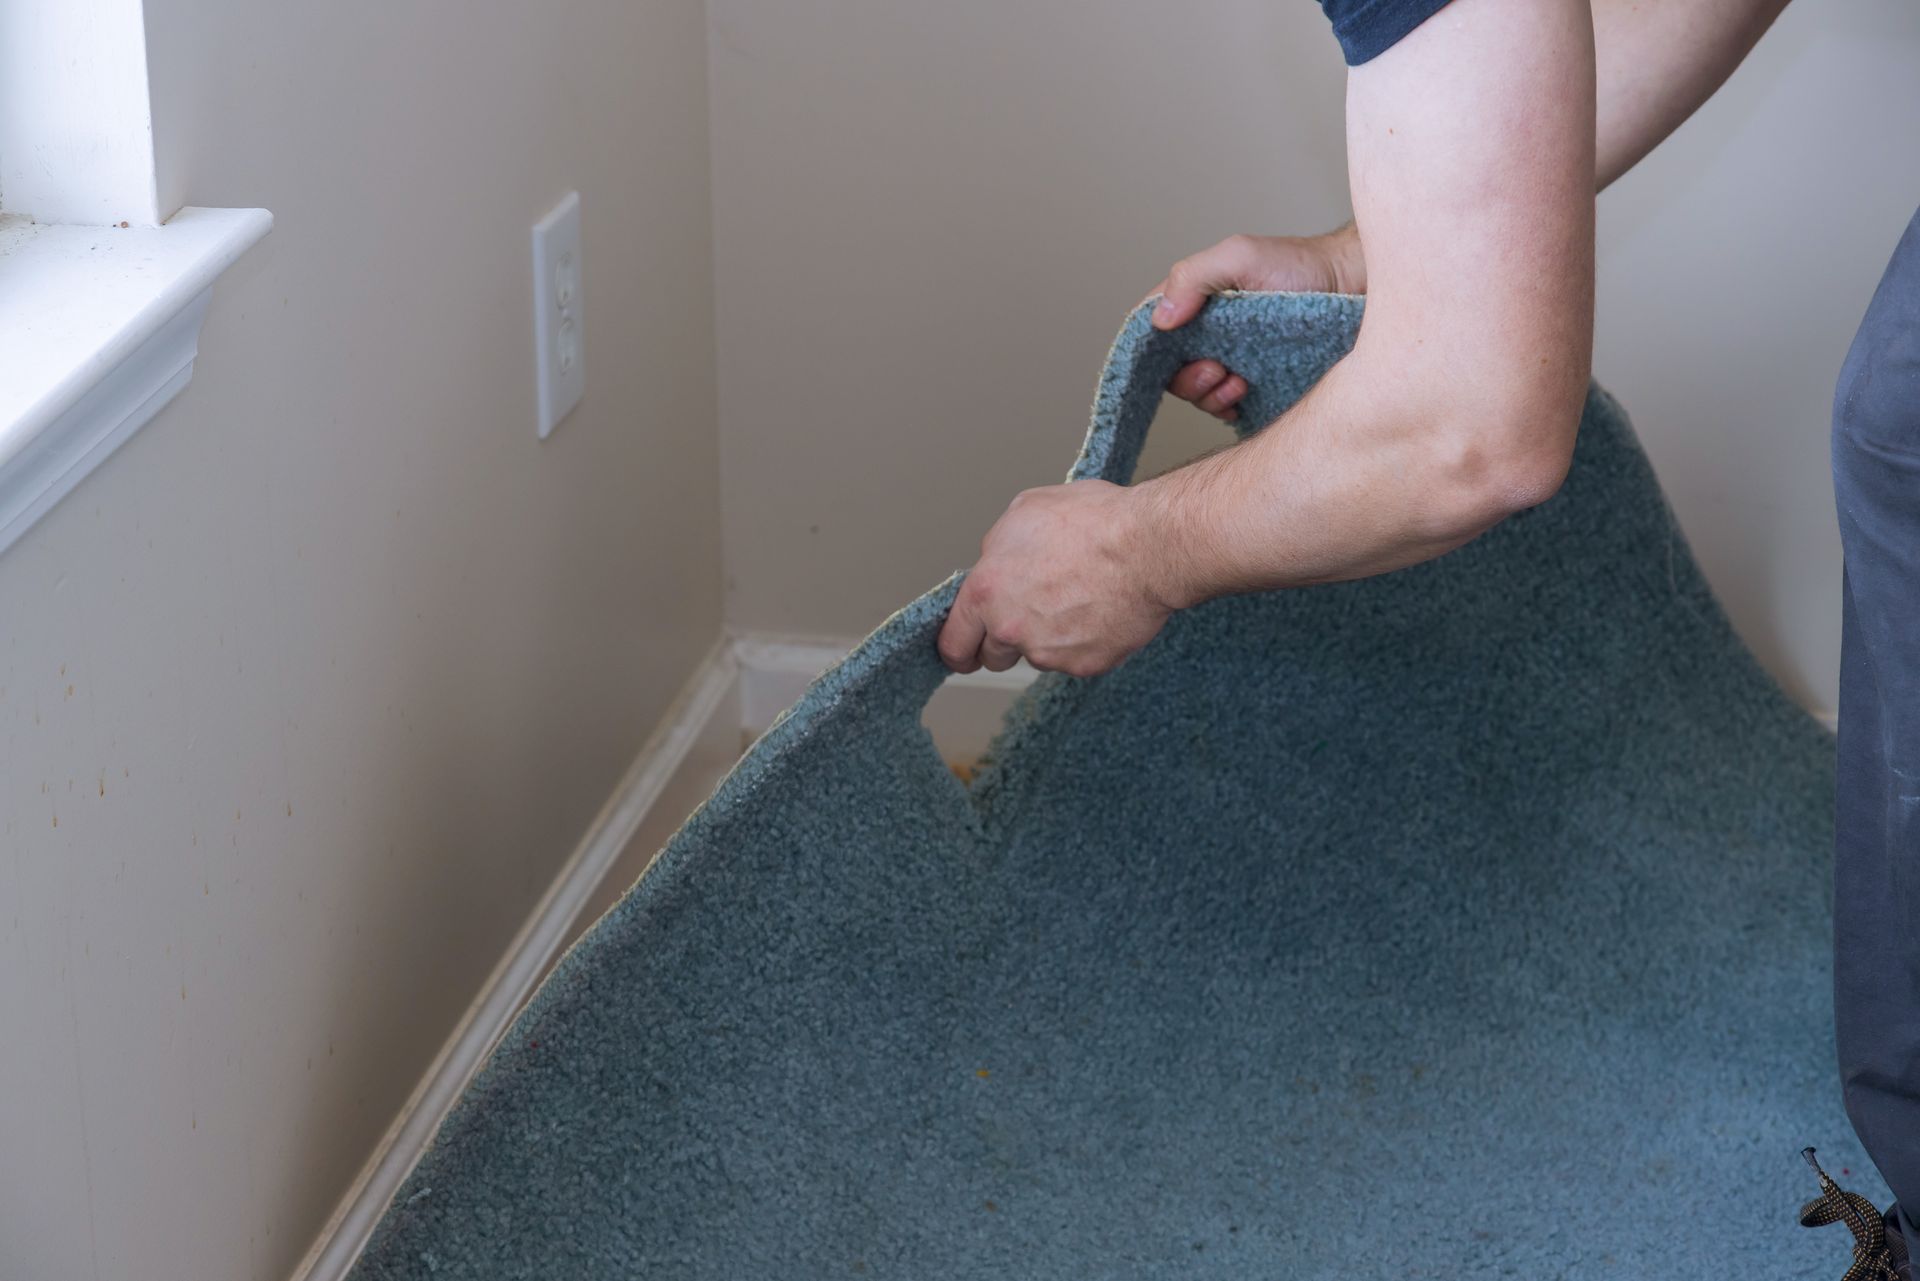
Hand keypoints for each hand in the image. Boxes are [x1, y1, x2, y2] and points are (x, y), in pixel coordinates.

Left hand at [937, 480, 1177, 678]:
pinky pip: (1075, 659)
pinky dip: (1084, 641)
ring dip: (1048, 637)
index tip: (963, 652)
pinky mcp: (1084, 665)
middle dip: (1005, 640)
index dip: (957, 648)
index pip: (954, 640)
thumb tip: (997, 561)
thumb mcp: (1026, 512)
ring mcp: (1048, 653)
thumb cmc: (1094, 523)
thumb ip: (999, 546)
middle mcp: (1011, 629)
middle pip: (994, 655)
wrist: (1148, 548)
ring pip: (1038, 655)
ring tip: (1079, 597)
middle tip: (1032, 613)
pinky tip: (1100, 609)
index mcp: (987, 591)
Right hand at [1146, 226, 1364, 421]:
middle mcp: (1209, 332)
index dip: (1151, 350)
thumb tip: (1159, 319)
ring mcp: (1231, 359)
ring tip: (1239, 382)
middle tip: (1217, 371)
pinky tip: (1247, 395)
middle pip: (1170, 370)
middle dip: (1188, 379)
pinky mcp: (1255, 384)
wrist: (1355, 289)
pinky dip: (1227, 408)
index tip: (1176, 358)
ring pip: (1197, 393)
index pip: (1152, 330)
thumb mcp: (1241, 256)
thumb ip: (1194, 276)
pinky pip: (1224, 408)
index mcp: (1196, 301)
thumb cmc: (1302, 265)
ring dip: (1210, 395)